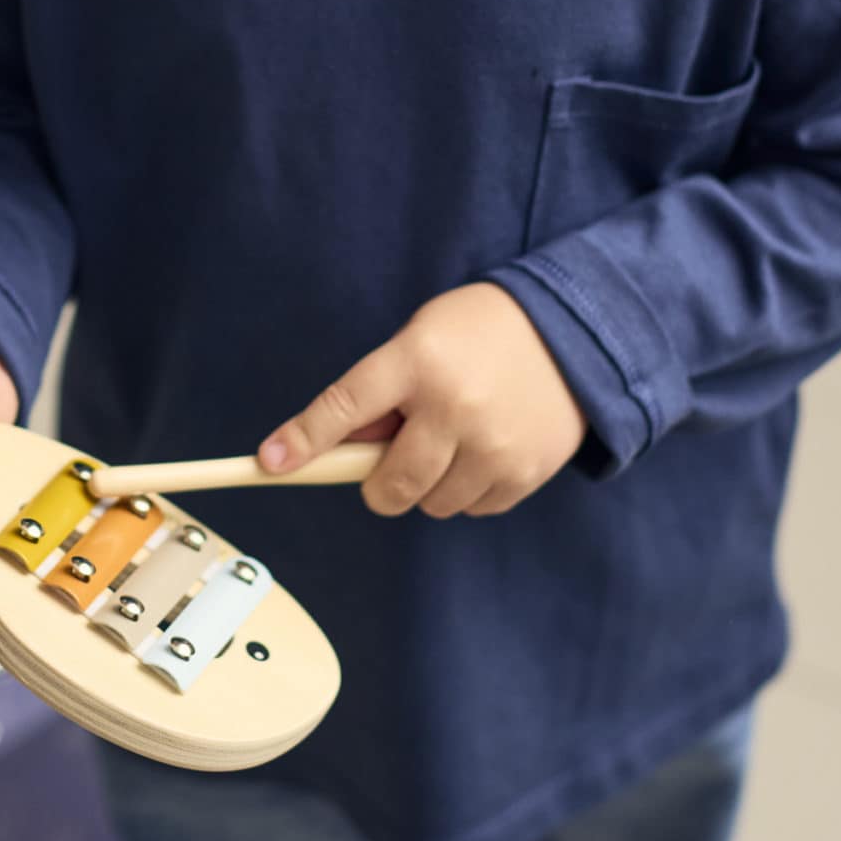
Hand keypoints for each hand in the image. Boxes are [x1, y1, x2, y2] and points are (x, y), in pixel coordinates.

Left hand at [259, 282, 586, 519]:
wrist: (572, 331)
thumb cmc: (478, 332)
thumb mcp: (420, 340)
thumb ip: (380, 393)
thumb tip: (337, 449)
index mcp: (417, 362)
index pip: (343, 407)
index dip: (303, 439)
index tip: (269, 464)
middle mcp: (453, 407)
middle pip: (388, 485)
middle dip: (378, 484)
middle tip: (391, 460)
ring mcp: (493, 445)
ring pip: (429, 504)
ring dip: (427, 485)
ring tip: (451, 440)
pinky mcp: (524, 473)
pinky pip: (471, 509)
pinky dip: (467, 490)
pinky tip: (483, 449)